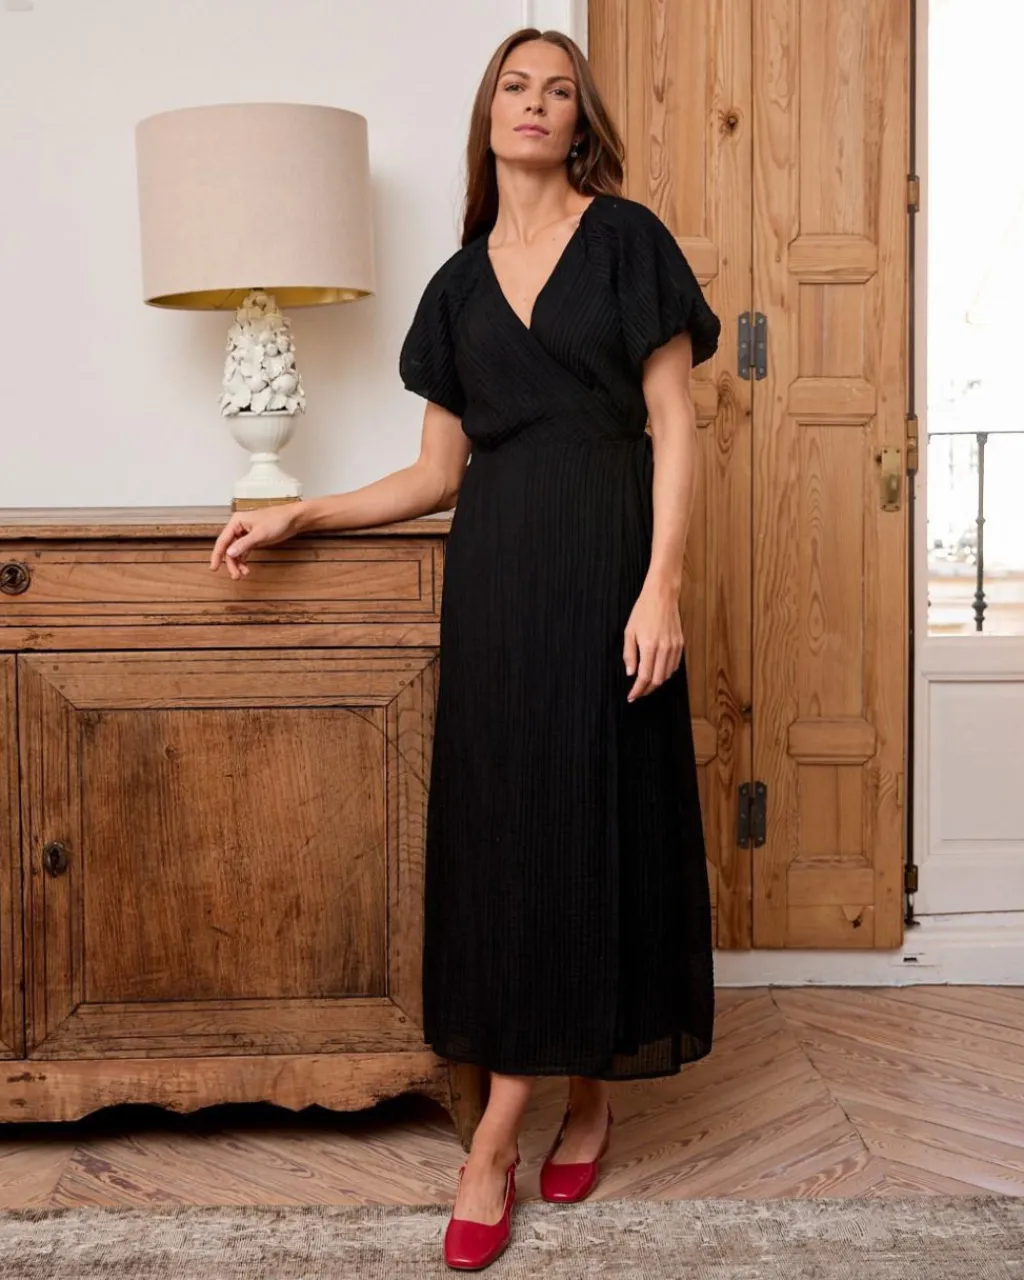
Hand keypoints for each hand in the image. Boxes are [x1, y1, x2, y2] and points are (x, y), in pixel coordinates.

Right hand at [209, 503, 301, 579]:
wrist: (292, 519)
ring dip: (238, 564)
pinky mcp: (253, 540)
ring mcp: (245, 534)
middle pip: (229, 548)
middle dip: (231, 563)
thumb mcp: (260, 534)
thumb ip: (244, 544)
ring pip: (236, 552)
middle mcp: (238, 527)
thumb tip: (230, 553)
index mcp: (236, 522)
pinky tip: (246, 568)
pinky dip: (244, 561)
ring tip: (243, 574)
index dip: (217, 555)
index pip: (222, 540)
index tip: (214, 568)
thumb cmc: (277, 520)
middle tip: (236, 576)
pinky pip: (244, 552)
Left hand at [622, 583, 684, 701]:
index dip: (638, 690)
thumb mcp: (629, 631)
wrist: (662, 596)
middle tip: (638, 692)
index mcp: (649, 646)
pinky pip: (674, 666)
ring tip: (646, 684)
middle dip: (647, 690)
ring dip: (657, 683)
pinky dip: (666, 673)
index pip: (644, 677)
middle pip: (658, 680)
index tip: (632, 696)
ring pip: (667, 675)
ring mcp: (674, 647)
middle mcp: (664, 649)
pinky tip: (658, 672)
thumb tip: (631, 673)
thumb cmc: (643, 611)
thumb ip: (629, 654)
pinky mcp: (680, 644)